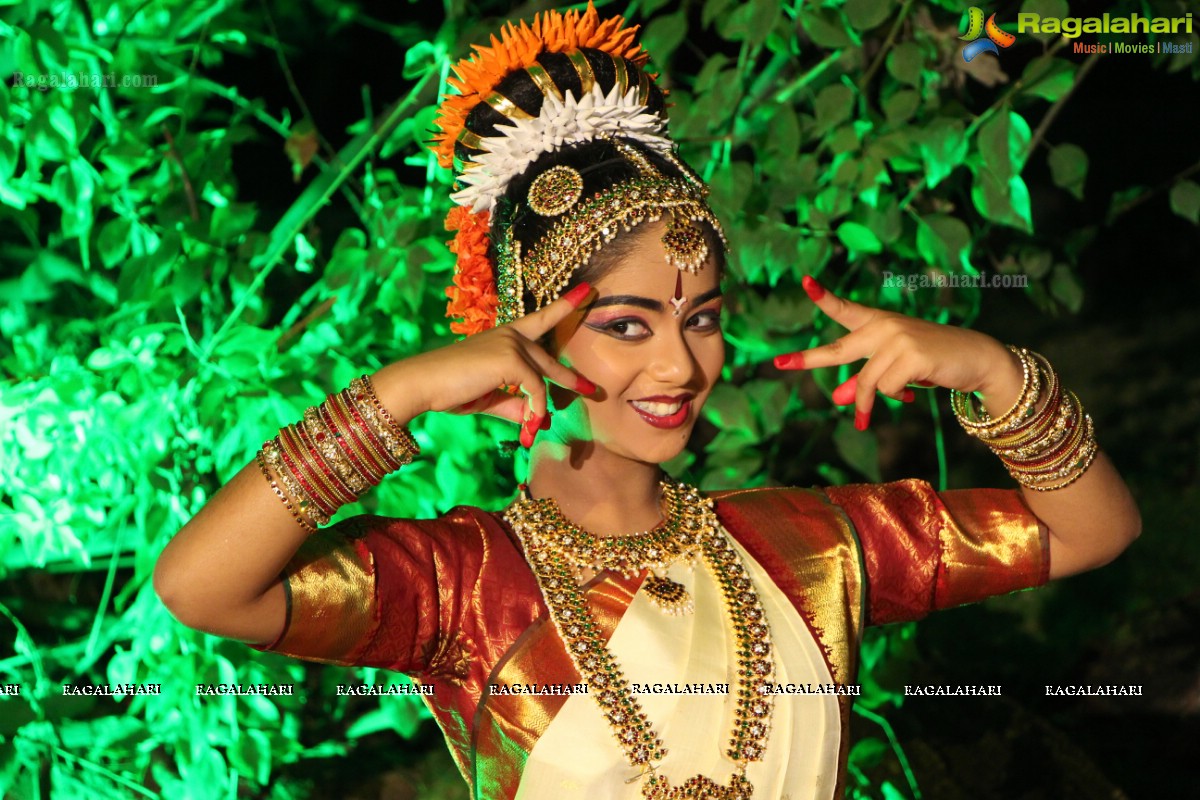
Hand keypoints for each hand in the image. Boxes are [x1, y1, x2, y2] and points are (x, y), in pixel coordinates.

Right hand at [374, 283, 597, 446]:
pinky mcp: (510, 358)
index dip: (566, 305)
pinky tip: (528, 427)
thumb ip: (517, 405)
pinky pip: (535, 389)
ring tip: (536, 429)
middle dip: (571, 378)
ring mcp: (511, 343)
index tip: (588, 290)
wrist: (422, 384)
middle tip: (593, 391)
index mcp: (505, 337)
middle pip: (549, 359)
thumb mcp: (489, 398)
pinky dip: (535, 411)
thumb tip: (542, 419)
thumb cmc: (451, 390)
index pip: (541, 319)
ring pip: (543, 377)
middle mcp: (511, 334)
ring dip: (543, 407)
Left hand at [773, 277, 1020, 429]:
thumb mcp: (894, 370)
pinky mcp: (910, 355)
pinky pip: (887, 389)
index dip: (824, 297)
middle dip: (808, 360)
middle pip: (838, 350)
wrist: (976, 359)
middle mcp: (884, 326)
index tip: (806, 282)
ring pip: (866, 383)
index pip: (846, 309)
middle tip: (779, 364)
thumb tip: (840, 398)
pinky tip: (914, 390)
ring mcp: (897, 339)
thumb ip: (864, 381)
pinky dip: (897, 398)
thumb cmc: (932, 362)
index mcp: (878, 323)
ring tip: (885, 408)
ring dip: (870, 403)